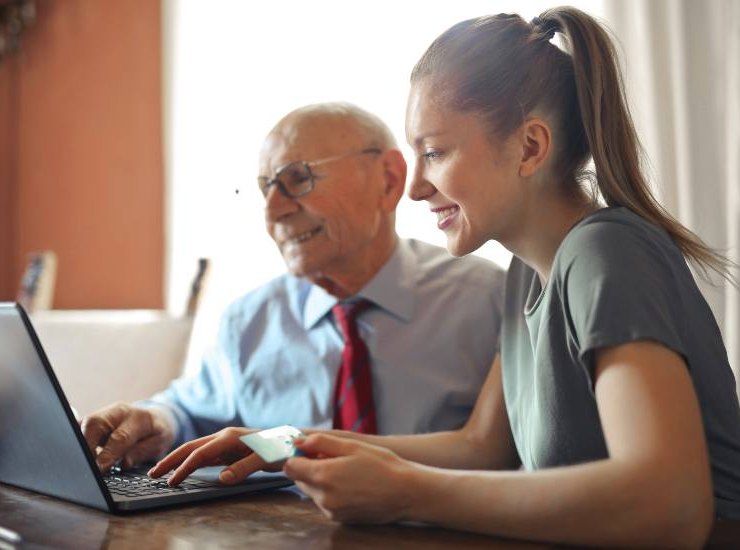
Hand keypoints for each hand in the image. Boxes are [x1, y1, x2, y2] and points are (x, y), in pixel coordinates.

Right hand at [80, 402, 174, 472]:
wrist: (155, 417)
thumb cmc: (157, 432)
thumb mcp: (159, 443)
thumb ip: (142, 452)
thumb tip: (124, 463)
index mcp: (139, 418)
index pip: (120, 436)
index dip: (108, 454)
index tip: (100, 469)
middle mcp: (119, 412)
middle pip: (95, 424)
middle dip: (86, 445)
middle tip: (85, 466)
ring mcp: (105, 413)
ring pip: (84, 424)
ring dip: (79, 444)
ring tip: (80, 463)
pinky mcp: (94, 419)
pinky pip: (80, 426)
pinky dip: (76, 439)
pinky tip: (76, 453)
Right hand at [148, 427, 276, 485]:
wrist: (291, 440)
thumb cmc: (280, 448)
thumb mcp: (265, 459)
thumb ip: (244, 468)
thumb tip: (221, 479)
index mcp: (229, 437)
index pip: (200, 453)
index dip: (184, 468)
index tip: (171, 481)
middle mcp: (224, 437)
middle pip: (191, 447)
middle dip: (171, 460)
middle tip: (152, 474)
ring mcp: (225, 442)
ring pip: (196, 450)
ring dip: (178, 460)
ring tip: (161, 472)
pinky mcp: (228, 448)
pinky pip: (205, 455)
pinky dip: (191, 461)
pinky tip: (184, 469)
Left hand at [284, 433, 416, 523]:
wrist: (406, 493)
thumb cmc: (382, 465)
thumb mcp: (351, 446)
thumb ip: (320, 442)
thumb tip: (298, 442)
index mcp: (323, 476)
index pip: (290, 467)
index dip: (297, 455)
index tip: (309, 449)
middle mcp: (323, 497)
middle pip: (300, 480)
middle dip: (309, 467)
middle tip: (332, 457)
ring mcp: (331, 510)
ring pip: (312, 491)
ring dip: (320, 480)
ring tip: (346, 471)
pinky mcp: (339, 519)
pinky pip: (325, 502)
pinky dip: (331, 492)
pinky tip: (351, 484)